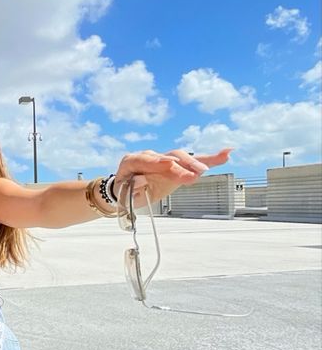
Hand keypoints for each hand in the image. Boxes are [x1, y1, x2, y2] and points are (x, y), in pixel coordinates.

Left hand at [113, 148, 232, 205]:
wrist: (126, 190)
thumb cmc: (124, 192)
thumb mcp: (123, 195)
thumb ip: (131, 189)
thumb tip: (142, 180)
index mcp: (132, 161)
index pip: (144, 159)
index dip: (157, 161)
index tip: (169, 163)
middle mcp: (150, 157)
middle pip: (169, 157)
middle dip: (182, 166)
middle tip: (194, 175)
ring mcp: (164, 160)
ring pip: (182, 158)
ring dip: (197, 163)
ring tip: (213, 165)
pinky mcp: (177, 166)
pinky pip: (193, 162)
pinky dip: (209, 159)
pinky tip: (226, 154)